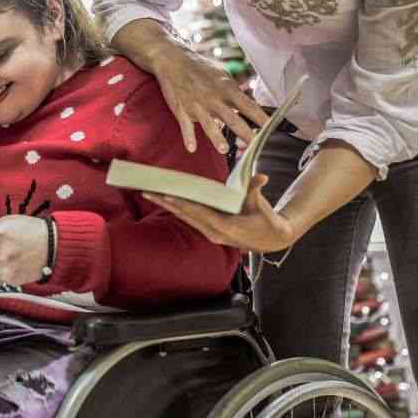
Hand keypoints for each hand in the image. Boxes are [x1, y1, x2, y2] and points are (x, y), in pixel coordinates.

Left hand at [144, 174, 297, 253]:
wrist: (270, 240)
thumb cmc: (265, 220)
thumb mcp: (261, 205)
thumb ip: (256, 191)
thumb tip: (261, 178)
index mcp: (227, 227)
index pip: (200, 214)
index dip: (183, 204)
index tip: (168, 196)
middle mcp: (215, 233)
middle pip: (186, 215)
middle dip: (166, 203)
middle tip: (147, 191)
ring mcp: (211, 234)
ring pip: (185, 218)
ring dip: (166, 206)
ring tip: (149, 193)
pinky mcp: (209, 231)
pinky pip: (189, 219)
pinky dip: (176, 209)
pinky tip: (164, 200)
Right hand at [150, 45, 270, 153]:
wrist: (174, 60)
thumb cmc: (201, 68)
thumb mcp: (222, 76)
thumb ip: (234, 92)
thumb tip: (249, 107)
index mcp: (227, 89)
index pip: (249, 106)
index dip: (261, 118)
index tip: (272, 128)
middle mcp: (214, 98)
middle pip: (232, 118)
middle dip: (245, 133)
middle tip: (255, 146)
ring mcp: (197, 105)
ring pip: (209, 124)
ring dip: (216, 137)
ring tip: (224, 150)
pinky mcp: (181, 109)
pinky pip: (185, 125)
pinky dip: (188, 137)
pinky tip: (192, 148)